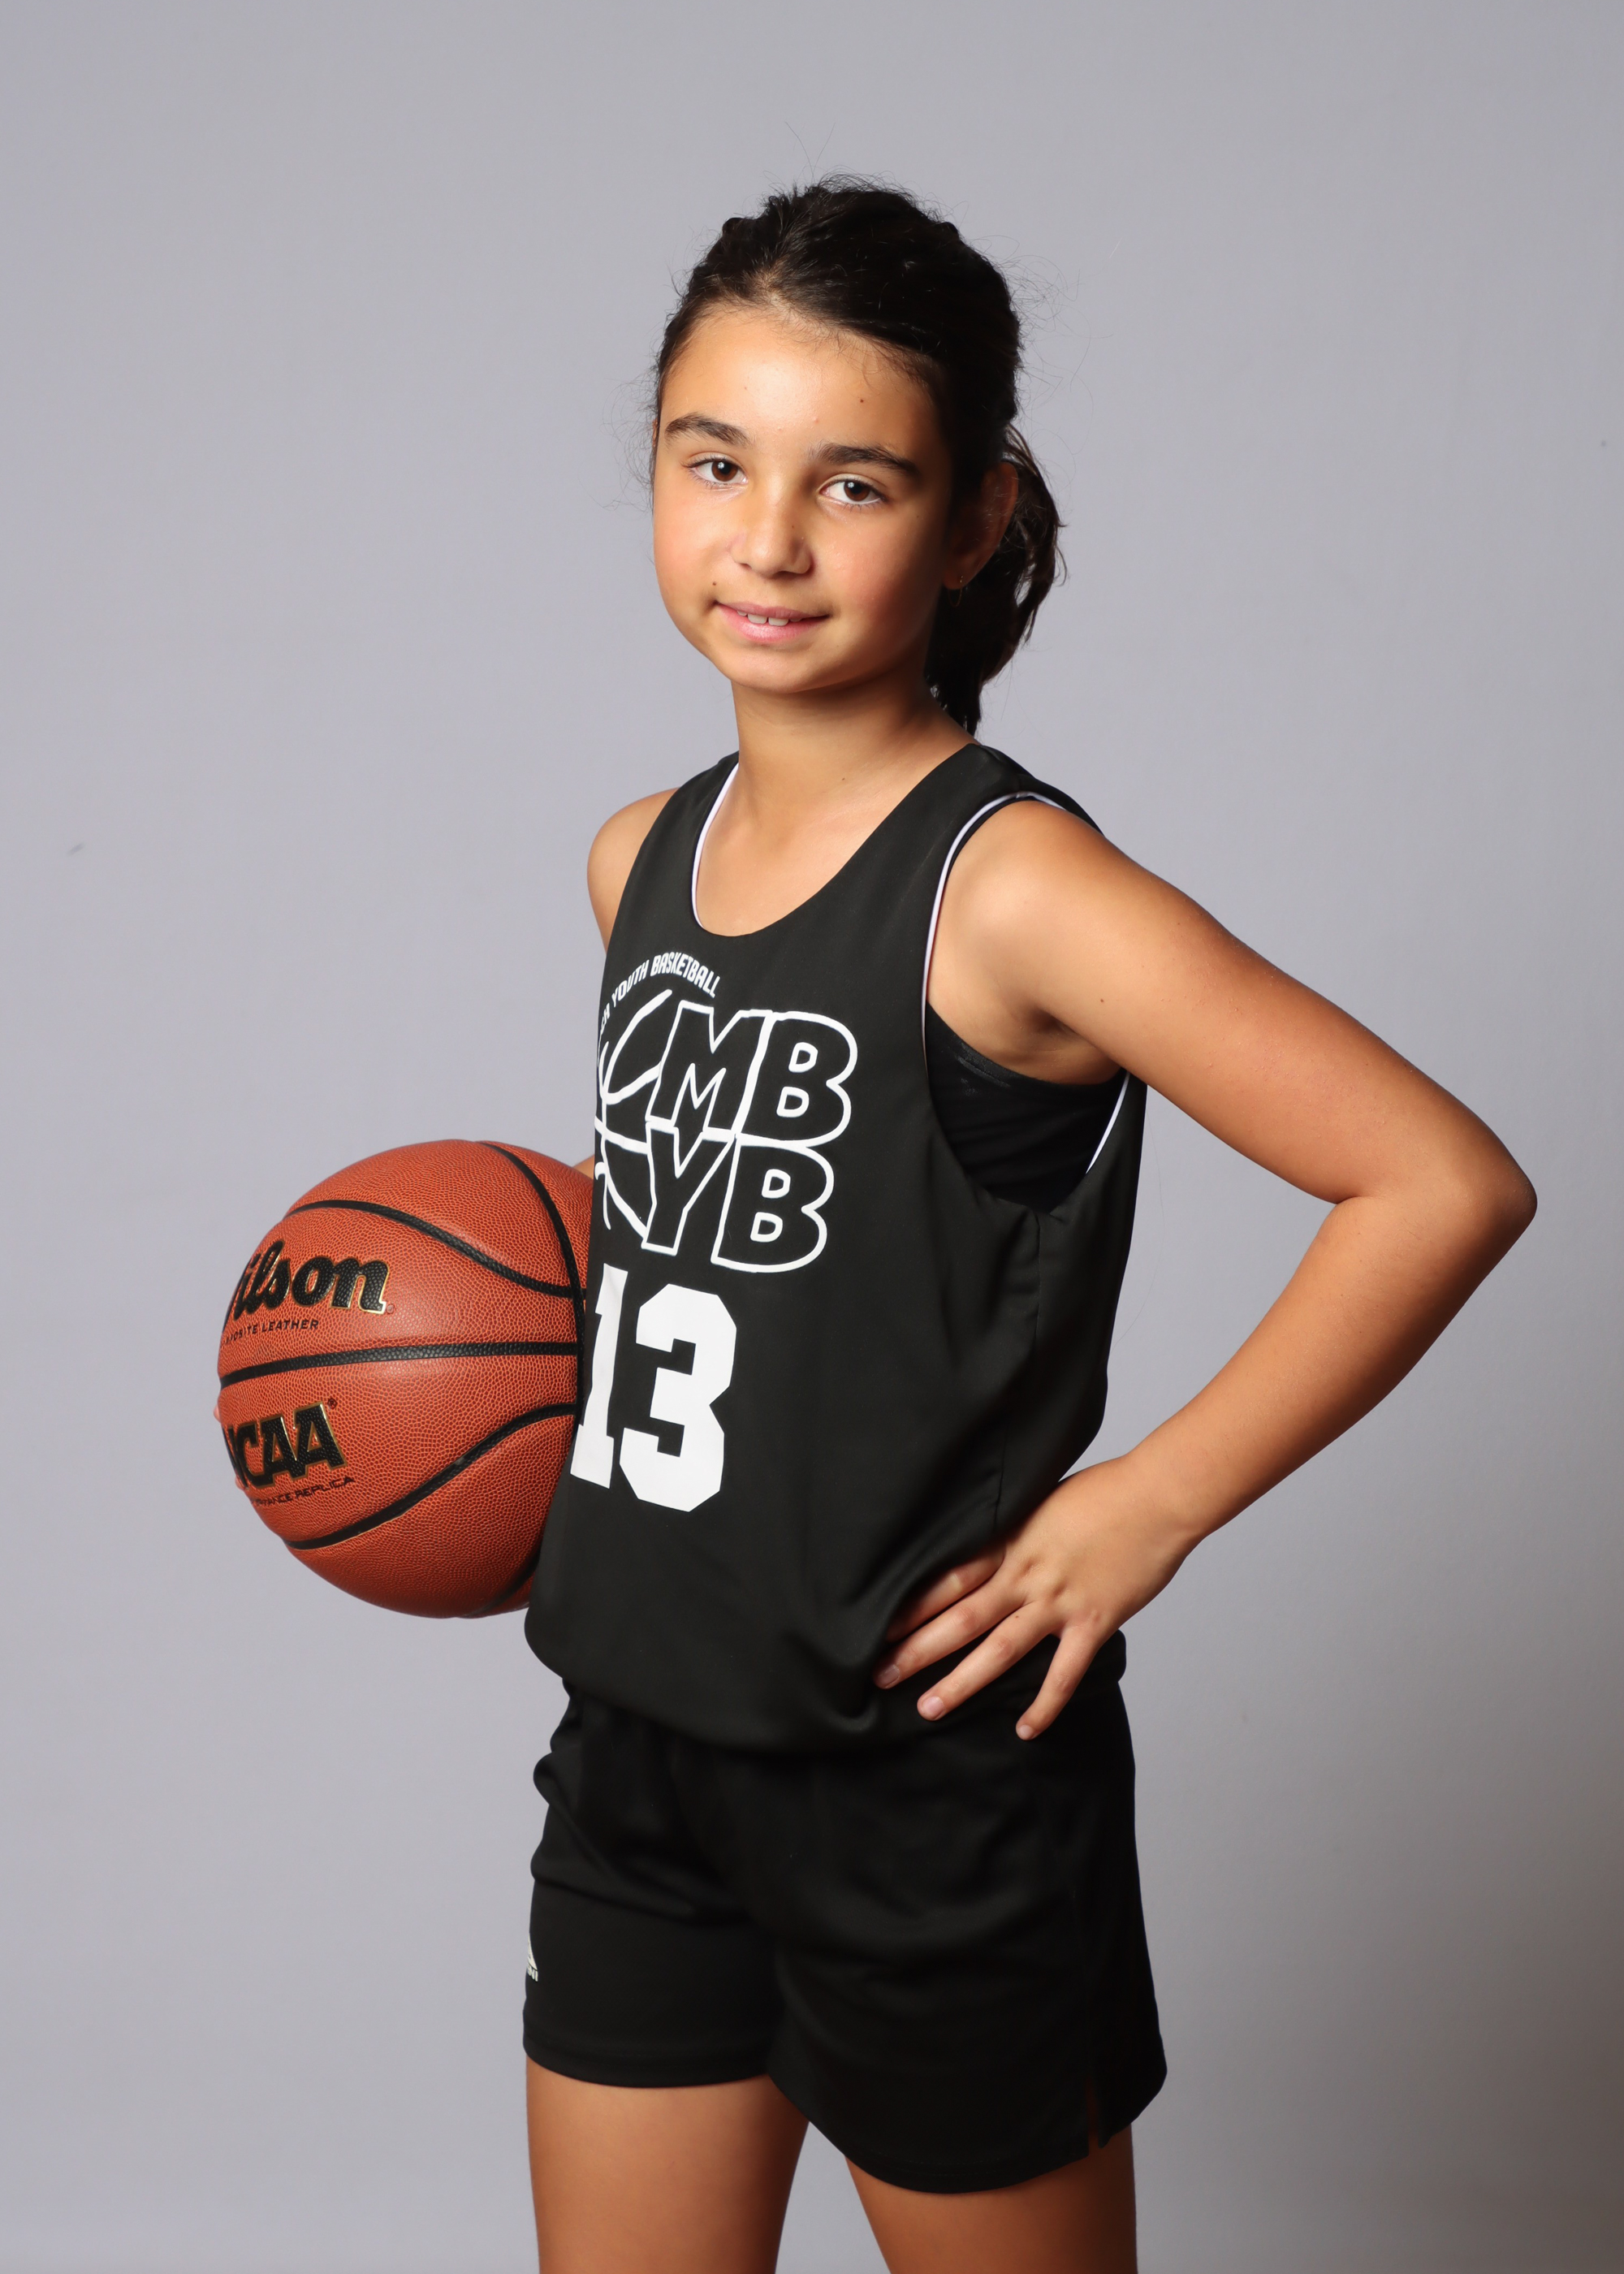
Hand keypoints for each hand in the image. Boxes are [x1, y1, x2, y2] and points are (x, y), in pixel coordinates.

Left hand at [871, 1457, 1197, 1736]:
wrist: (1158, 1495)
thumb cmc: (1105, 1491)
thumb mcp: (1042, 1502)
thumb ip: (1014, 1532)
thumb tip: (988, 1545)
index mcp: (1010, 1542)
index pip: (948, 1579)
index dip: (910, 1606)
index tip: (876, 1627)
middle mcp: (1026, 1574)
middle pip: (961, 1618)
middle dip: (917, 1649)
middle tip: (879, 1676)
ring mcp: (1059, 1601)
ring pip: (1000, 1649)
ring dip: (962, 1681)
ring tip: (928, 1708)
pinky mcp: (1094, 1621)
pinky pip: (1063, 1673)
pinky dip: (1044, 1704)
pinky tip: (1024, 1730)